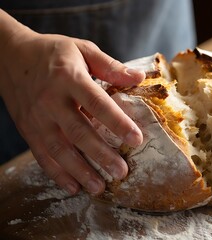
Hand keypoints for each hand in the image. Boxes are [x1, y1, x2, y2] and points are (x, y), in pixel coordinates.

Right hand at [0, 28, 144, 194]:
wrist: (9, 56)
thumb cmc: (53, 53)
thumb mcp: (82, 50)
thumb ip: (110, 66)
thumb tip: (138, 78)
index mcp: (69, 78)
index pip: (97, 103)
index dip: (117, 122)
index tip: (136, 139)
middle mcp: (52, 101)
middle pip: (78, 132)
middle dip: (101, 155)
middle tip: (121, 171)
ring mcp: (37, 118)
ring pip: (60, 149)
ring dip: (80, 171)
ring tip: (100, 187)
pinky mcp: (28, 129)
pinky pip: (42, 155)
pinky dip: (57, 173)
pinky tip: (73, 187)